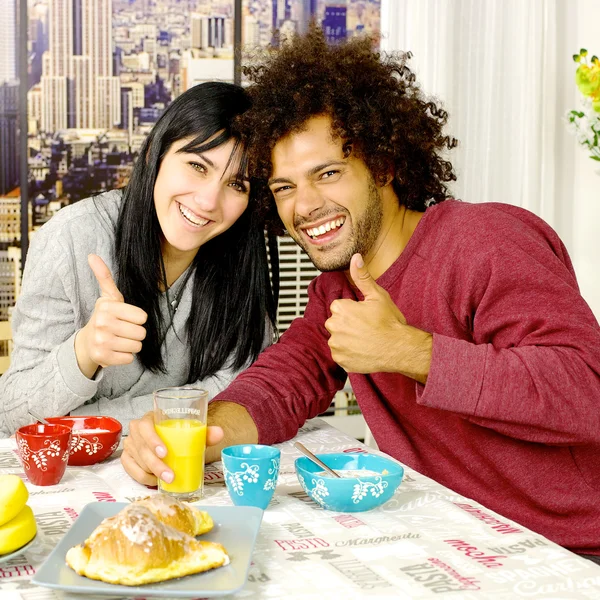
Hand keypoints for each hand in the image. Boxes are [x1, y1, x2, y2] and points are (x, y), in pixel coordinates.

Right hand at [74, 255, 147, 378]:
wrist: (86, 343)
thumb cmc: (104, 318)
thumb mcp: (107, 298)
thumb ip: (105, 277)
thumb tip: (92, 255)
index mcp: (107, 308)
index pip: (142, 317)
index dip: (137, 319)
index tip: (125, 318)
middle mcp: (103, 324)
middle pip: (141, 333)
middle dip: (135, 333)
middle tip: (122, 331)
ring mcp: (102, 342)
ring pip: (137, 346)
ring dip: (131, 345)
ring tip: (119, 340)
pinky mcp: (103, 358)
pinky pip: (130, 358)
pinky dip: (125, 356)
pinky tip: (115, 350)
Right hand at [121, 411, 224, 485]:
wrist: (171, 439)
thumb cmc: (178, 434)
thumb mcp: (191, 432)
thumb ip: (205, 433)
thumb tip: (219, 433)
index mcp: (150, 418)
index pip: (145, 426)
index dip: (152, 439)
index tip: (165, 453)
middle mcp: (136, 430)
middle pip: (141, 448)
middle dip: (156, 464)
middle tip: (170, 475)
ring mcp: (130, 445)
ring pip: (137, 461)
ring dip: (151, 472)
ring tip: (167, 479)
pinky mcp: (127, 459)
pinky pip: (131, 471)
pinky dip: (143, 477)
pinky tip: (155, 480)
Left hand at [324, 253, 431, 380]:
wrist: (400, 348)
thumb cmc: (390, 322)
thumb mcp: (377, 295)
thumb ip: (362, 277)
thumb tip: (355, 258)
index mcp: (340, 310)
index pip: (339, 307)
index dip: (353, 310)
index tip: (365, 315)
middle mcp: (334, 327)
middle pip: (337, 323)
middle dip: (348, 324)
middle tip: (367, 327)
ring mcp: (336, 346)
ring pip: (338, 339)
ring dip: (348, 339)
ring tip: (366, 339)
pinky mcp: (341, 361)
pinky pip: (341, 354)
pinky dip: (350, 353)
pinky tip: (363, 350)